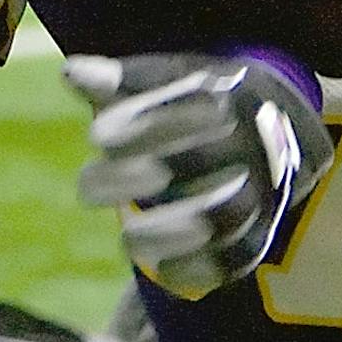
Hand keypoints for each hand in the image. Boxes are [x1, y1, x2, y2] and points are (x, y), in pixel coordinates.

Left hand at [66, 54, 334, 300]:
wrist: (270, 127)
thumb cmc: (195, 103)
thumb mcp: (164, 84)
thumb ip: (119, 82)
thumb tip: (71, 72)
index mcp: (225, 97)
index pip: (188, 105)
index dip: (141, 123)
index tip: (95, 137)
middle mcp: (248, 141)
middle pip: (202, 160)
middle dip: (140, 176)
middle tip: (85, 188)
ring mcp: (260, 187)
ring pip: (226, 213)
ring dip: (171, 230)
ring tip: (126, 238)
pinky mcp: (260, 230)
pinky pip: (239, 257)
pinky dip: (201, 267)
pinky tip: (161, 269)